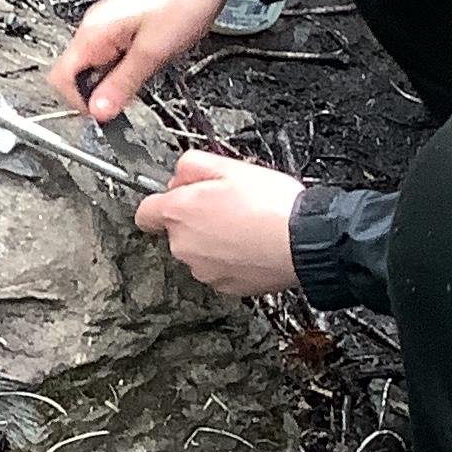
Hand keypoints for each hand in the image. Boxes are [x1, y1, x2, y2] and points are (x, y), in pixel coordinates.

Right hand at [48, 0, 261, 122]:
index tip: (105, 115)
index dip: (80, 103)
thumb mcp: (153, 53)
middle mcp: (96, 26)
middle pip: (79, 73)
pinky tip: (152, 61)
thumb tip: (98, 112)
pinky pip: (115, 54)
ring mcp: (111, 23)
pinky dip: (129, 66)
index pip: (61, 78)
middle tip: (131, 98)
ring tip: (147, 73)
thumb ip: (122, 85)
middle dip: (101, 92)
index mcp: (93, 31)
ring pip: (99, 65)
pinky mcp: (127, 23)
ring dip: (118, 79)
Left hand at [133, 153, 303, 298]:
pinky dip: (232, 260)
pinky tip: (253, 245)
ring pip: (199, 251)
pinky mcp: (225, 286)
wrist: (306, 242)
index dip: (162, 203)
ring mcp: (203, 269)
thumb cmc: (271, 205)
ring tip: (247, 225)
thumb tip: (179, 175)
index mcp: (179, 213)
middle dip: (197, 218)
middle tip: (229, 205)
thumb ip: (193, 165)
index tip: (178, 199)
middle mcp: (183, 245)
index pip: (145, 212)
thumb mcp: (230, 167)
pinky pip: (220, 269)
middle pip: (177, 231)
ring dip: (215, 240)